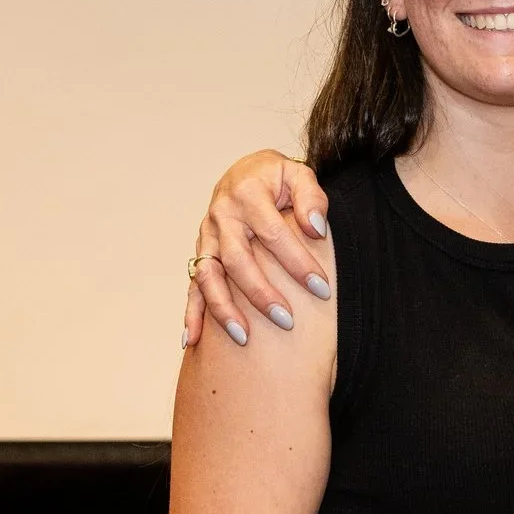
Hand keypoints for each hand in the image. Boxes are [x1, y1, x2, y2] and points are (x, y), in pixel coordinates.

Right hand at [183, 151, 333, 347]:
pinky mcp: (201, 253)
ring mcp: (207, 237)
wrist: (245, 172)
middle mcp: (221, 217)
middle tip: (287, 321)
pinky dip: (192, 313)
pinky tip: (192, 340)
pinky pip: (192, 286)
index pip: (273, 233)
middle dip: (261, 293)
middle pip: (237, 260)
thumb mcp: (298, 175)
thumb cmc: (277, 179)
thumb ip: (311, 197)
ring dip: (223, 309)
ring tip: (243, 337)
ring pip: (208, 276)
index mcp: (247, 194)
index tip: (322, 288)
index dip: (298, 262)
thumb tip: (316, 229)